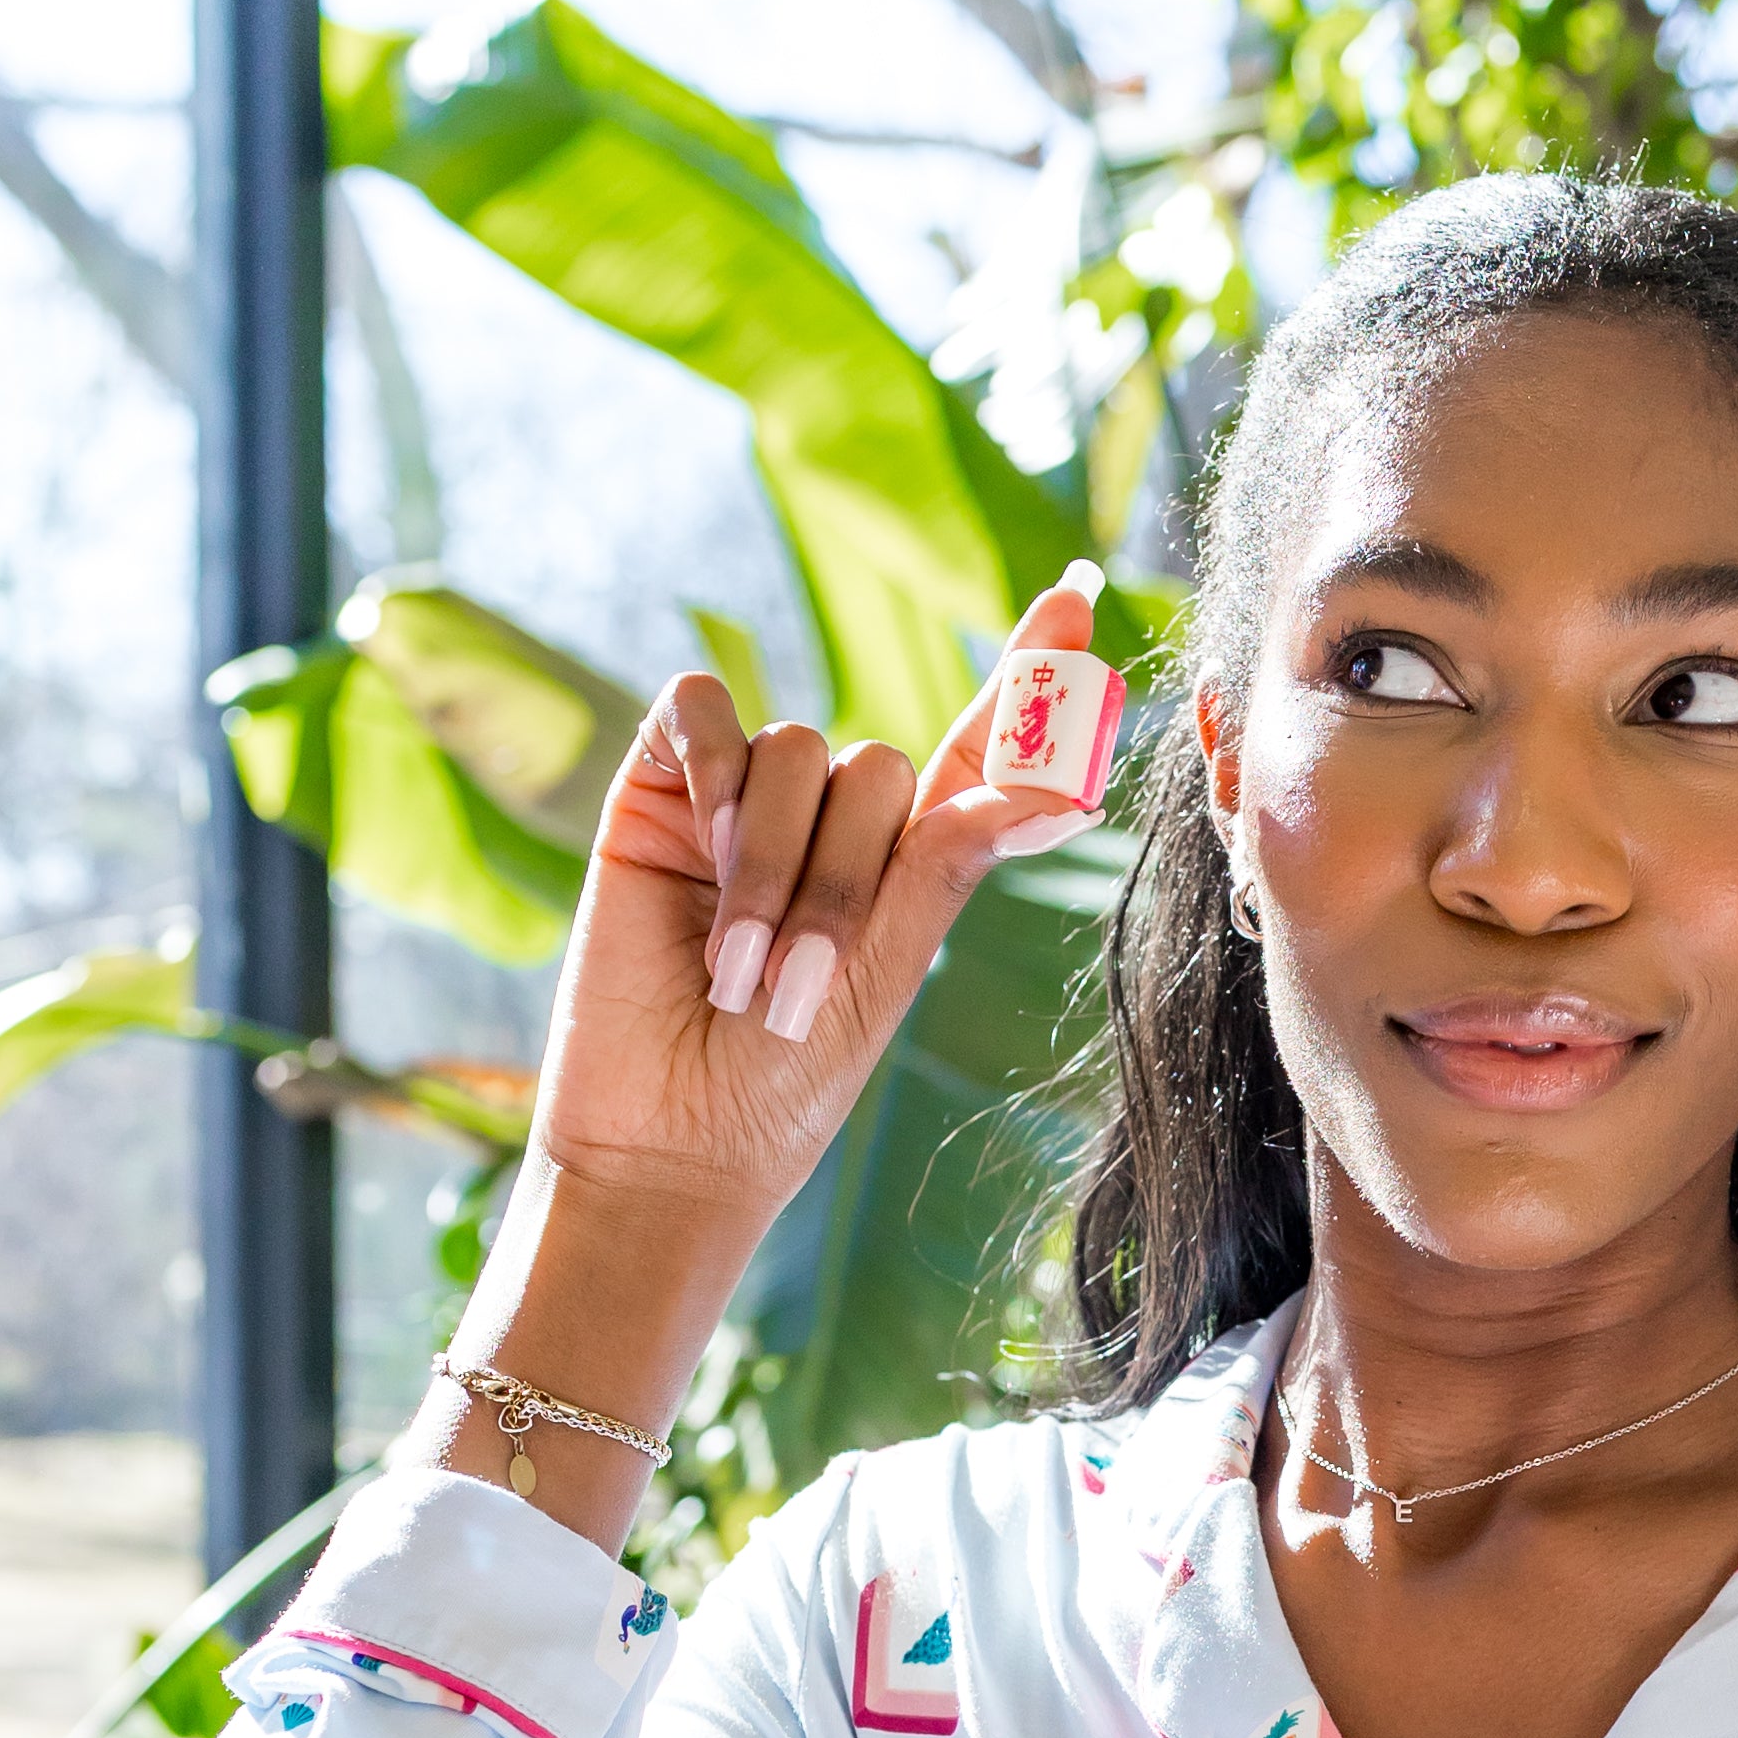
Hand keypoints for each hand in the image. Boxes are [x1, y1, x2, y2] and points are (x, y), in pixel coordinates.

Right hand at [529, 569, 1111, 1236]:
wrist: (669, 1135)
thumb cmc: (785, 1081)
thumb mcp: (887, 968)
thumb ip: (954, 859)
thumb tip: (1065, 788)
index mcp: (902, 864)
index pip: (973, 750)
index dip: (1024, 679)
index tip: (1080, 602)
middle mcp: (826, 820)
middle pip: (877, 764)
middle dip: (848, 874)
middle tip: (799, 981)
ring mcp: (738, 801)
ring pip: (797, 749)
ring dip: (777, 863)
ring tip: (739, 966)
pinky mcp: (657, 790)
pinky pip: (702, 713)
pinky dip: (713, 779)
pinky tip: (698, 855)